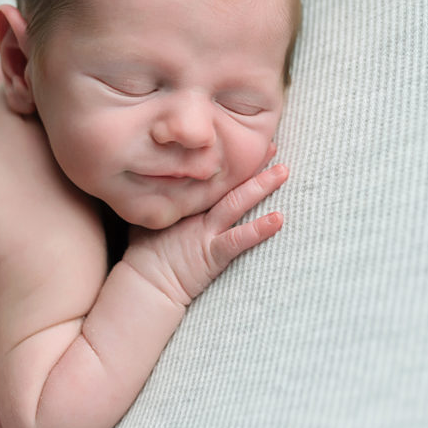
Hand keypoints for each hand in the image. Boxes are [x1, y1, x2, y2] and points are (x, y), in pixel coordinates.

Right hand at [123, 162, 288, 305]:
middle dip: (251, 164)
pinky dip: (258, 230)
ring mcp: (204, 231)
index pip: (211, 174)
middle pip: (227, 182)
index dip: (231, 159)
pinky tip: (278, 219)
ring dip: (260, 187)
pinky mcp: (211, 253)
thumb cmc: (147, 253)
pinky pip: (237, 240)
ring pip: (236, 203)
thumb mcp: (154, 215)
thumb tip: (166, 174)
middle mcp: (196, 211)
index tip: (249, 143)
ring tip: (282, 171)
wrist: (145, 284)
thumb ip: (165, 197)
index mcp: (184, 200)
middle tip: (271, 146)